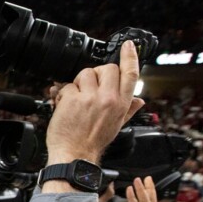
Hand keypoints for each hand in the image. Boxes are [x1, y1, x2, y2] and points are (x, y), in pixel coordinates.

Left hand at [46, 41, 144, 163]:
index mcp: (122, 104)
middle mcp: (108, 99)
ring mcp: (90, 98)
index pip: (131, 74)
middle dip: (97, 73)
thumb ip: (128, 110)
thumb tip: (140, 100)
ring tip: (76, 98)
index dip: (130, 57)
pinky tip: (63, 105)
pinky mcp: (72, 99)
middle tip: (89, 87)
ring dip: (78, 83)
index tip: (128, 45)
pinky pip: (66, 85)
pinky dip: (62, 94)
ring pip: (85, 73)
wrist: (74, 155)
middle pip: (107, 68)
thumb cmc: (93, 142)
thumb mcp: (116, 126)